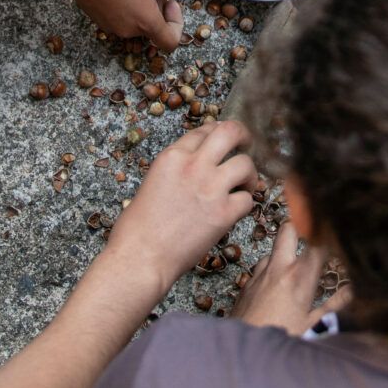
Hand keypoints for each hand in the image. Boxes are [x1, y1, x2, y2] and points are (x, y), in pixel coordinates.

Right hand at [44, 0, 184, 49]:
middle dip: (157, 7)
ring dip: (141, 4)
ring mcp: (110, 26)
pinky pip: (119, 14)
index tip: (171, 2)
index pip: (170, 42)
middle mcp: (128, 31)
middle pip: (151, 27)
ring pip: (135, 19)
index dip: (177, 24)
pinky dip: (125, 3)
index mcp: (145, 24)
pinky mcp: (97, 17)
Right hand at [109, 121, 257, 285]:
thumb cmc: (137, 229)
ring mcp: (211, 188)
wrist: (140, 257)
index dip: (218, 132)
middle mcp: (194, 166)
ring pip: (246, 164)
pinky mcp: (223, 213)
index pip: (204, 130)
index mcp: (172, 157)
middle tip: (247, 145)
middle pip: (230, 132)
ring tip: (245, 185)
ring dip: (250, 174)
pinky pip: (248, 199)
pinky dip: (246, 205)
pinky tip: (237, 211)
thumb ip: (175, 169)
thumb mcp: (151, 183)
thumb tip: (192, 168)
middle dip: (243, 136)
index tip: (225, 141)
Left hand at [234, 222, 351, 333]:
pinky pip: (261, 268)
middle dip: (299, 225)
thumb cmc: (283, 338)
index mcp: (301, 276)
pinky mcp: (247, 283)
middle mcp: (280, 268)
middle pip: (288, 228)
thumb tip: (354, 290)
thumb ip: (335, 303)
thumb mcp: (313, 323)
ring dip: (285, 253)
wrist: (245, 352)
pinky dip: (271, 272)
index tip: (335, 224)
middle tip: (310, 231)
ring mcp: (260, 273)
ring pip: (273, 249)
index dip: (327, 228)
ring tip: (295, 268)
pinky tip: (276, 287)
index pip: (318, 238)